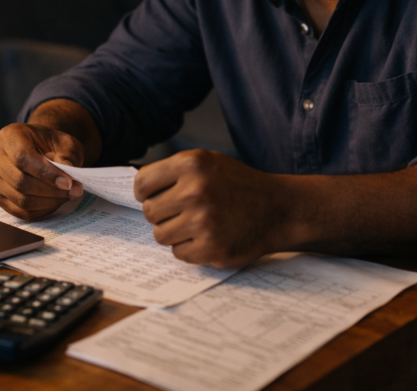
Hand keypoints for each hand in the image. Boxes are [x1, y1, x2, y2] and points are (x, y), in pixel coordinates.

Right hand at [0, 123, 85, 220]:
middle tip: (74, 190)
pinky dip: (42, 210)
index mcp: (9, 136)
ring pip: (21, 200)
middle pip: (20, 182)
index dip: (46, 173)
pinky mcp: (0, 197)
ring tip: (68, 195)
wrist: (41, 148)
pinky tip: (56, 201)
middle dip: (51, 190)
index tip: (68, 182)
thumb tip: (67, 176)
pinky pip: (21, 212)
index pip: (23, 158)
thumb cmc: (51, 144)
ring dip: (49, 202)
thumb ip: (67, 156)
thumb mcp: (65, 142)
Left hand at [135, 149, 285, 267]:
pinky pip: (178, 253)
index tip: (155, 196)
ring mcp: (203, 221)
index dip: (146, 192)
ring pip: (161, 235)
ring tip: (198, 224)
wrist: (278, 209)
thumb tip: (138, 189)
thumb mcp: (209, 162)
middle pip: (150, 211)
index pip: (142, 183)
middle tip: (185, 211)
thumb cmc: (240, 185)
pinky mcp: (210, 247)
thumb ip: (175, 172)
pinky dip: (190, 248)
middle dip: (164, 213)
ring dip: (175, 232)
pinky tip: (208, 236)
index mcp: (192, 164)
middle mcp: (195, 190)